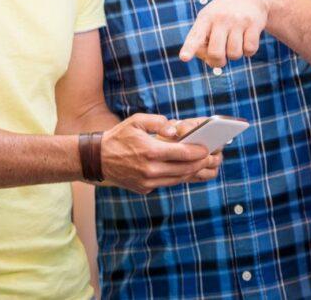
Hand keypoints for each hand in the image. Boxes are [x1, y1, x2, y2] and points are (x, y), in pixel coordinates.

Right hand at [101, 114, 217, 193]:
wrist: (97, 159)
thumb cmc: (119, 136)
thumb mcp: (136, 121)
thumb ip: (158, 122)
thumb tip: (176, 130)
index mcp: (150, 151)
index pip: (182, 153)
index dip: (198, 151)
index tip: (208, 148)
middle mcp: (150, 170)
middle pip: (184, 169)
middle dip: (201, 163)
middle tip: (213, 158)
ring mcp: (147, 182)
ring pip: (178, 179)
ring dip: (193, 173)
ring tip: (204, 165)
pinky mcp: (144, 189)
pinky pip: (167, 183)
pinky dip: (179, 177)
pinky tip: (187, 171)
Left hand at [179, 0, 268, 66]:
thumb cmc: (223, 16)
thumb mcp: (208, 22)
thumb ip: (203, 44)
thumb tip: (212, 62)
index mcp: (205, 19)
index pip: (195, 36)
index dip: (189, 48)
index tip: (184, 58)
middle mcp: (220, 18)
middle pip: (215, 53)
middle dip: (218, 62)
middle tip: (221, 58)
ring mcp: (237, 21)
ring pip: (234, 54)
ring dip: (235, 55)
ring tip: (234, 42)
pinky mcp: (253, 24)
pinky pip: (250, 50)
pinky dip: (248, 51)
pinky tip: (246, 40)